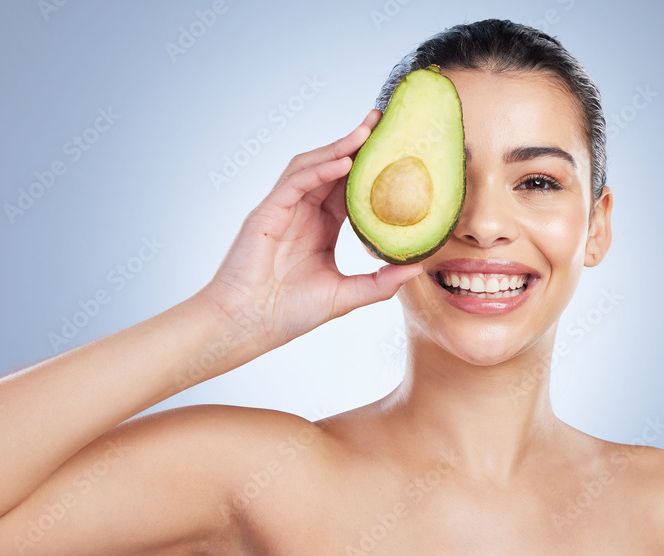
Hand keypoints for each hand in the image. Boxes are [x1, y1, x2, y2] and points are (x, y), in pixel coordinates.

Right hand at [200, 109, 423, 349]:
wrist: (246, 326)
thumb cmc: (287, 314)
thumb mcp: (345, 296)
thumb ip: (380, 283)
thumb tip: (417, 267)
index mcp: (320, 228)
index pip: (349, 188)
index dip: (371, 168)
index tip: (397, 148)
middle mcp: (303, 213)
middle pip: (332, 168)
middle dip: (358, 143)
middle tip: (385, 120)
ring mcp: (283, 210)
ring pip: (313, 167)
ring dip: (340, 147)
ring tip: (368, 131)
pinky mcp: (267, 213)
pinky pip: (295, 182)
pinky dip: (319, 169)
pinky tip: (344, 162)